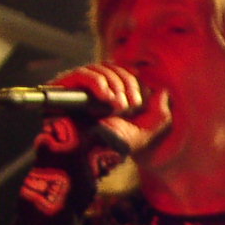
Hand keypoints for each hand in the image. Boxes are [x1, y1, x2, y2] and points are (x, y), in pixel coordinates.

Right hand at [50, 63, 171, 156]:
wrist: (90, 157)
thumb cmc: (114, 148)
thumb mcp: (145, 133)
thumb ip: (160, 114)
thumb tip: (163, 91)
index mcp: (109, 97)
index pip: (121, 72)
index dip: (132, 81)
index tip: (137, 101)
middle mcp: (92, 90)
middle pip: (111, 68)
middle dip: (126, 85)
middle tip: (129, 107)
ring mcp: (76, 89)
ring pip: (98, 69)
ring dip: (115, 85)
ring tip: (118, 107)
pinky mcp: (62, 89)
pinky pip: (81, 74)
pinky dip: (98, 82)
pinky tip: (106, 99)